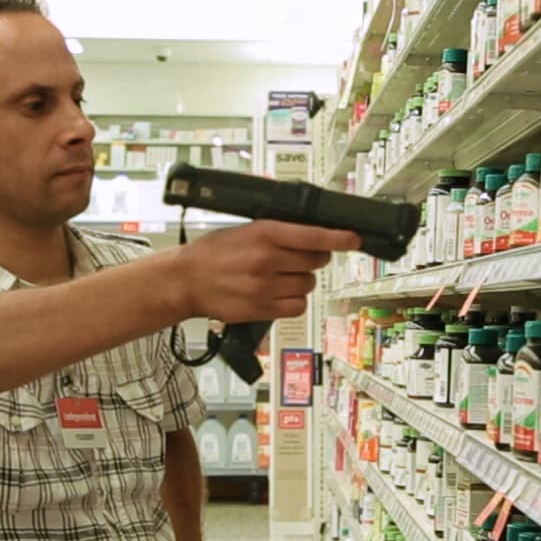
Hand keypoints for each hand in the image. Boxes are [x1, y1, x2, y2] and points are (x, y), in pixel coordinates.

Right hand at [167, 220, 359, 324]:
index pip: (312, 236)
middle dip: (314, 259)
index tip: (353, 239)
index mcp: (264, 234)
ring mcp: (265, 287)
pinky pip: (297, 307)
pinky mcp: (262, 310)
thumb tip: (312, 235)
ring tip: (280, 276)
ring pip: (307, 285)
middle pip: (315, 262)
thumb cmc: (213, 253)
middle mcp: (267, 260)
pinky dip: (294, 301)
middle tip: (299, 258)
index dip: (338, 238)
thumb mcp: (244, 230)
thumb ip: (276, 232)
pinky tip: (279, 293)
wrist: (186, 280)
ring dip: (301, 280)